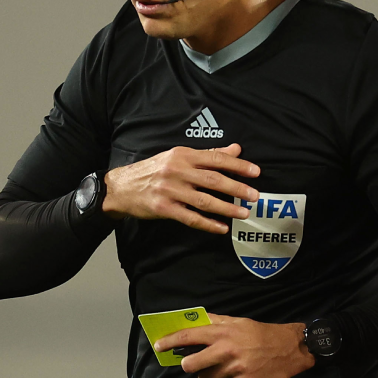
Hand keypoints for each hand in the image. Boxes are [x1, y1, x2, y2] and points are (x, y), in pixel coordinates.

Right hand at [103, 143, 258, 233]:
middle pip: (213, 180)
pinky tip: (221, 228)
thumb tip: (236, 149)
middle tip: (254, 195)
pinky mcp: (164, 208)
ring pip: (204, 201)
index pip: (216, 158)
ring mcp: (170, 191)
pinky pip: (190, 218)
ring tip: (243, 212)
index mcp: (184, 155)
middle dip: (236, 188)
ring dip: (226, 208)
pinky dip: (207, 224)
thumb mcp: (179, 156)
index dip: (237, 165)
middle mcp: (178, 171)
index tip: (255, 172)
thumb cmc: (154, 170)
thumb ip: (209, 155)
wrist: (122, 186)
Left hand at [154, 313, 314, 377]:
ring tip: (225, 367)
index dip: (170, 341)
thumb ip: (216, 322)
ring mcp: (234, 369)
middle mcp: (226, 351)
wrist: (288, 349)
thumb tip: (194, 320)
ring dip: (212, 375)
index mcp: (223, 333)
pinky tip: (237, 374)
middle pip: (191, 365)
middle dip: (190, 366)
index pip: (189, 336)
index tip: (159, 346)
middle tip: (195, 364)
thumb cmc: (260, 333)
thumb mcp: (239, 322)